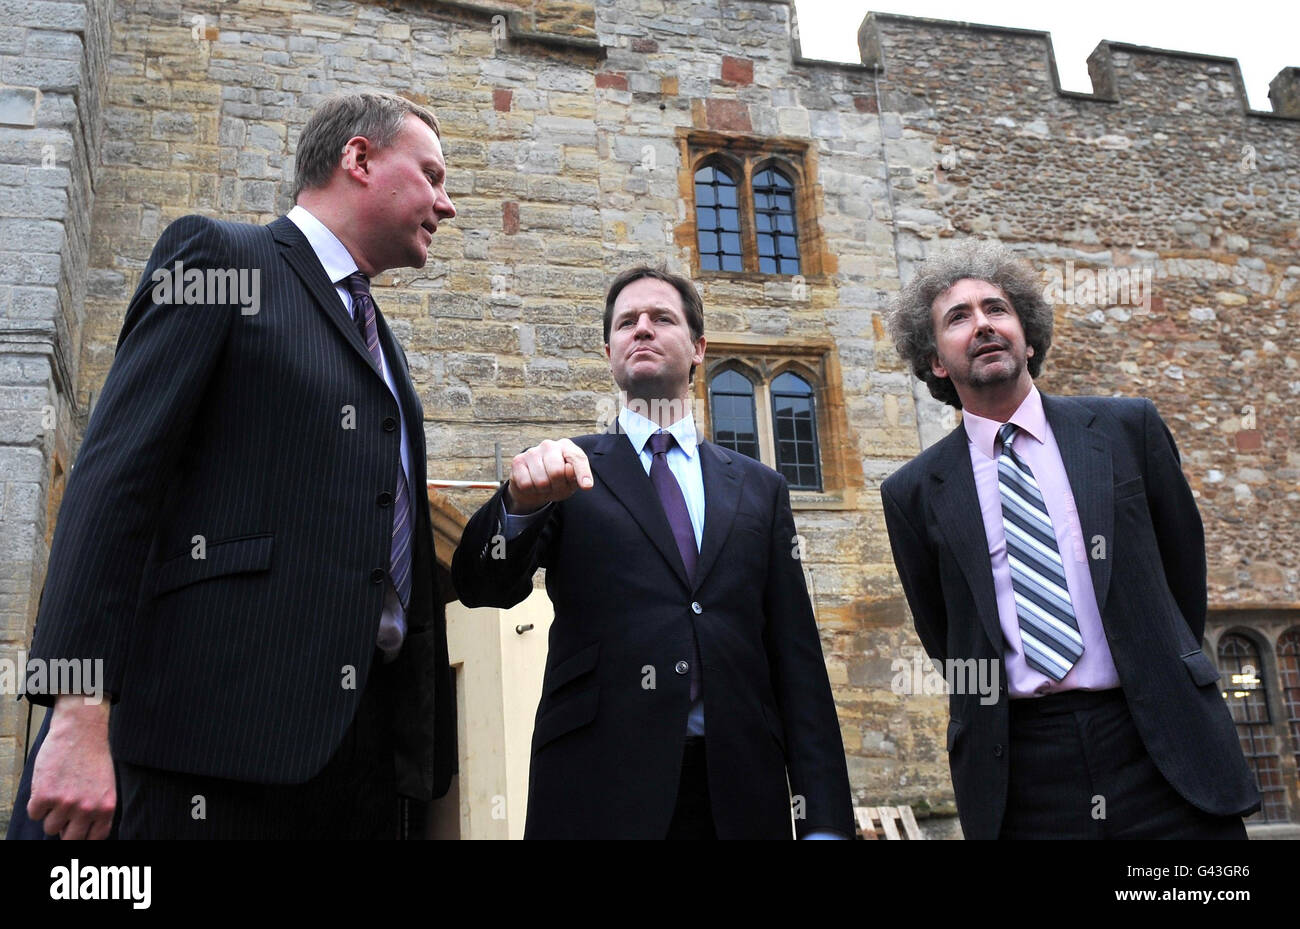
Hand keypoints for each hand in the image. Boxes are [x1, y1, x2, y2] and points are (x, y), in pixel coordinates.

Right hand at [28, 694, 115, 839]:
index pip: (94, 839)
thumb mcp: (105, 786)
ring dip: (51, 813)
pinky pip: (34, 814)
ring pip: (50, 827)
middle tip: (64, 813)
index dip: (83, 835)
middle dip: (65, 829)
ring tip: (58, 790)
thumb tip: (79, 832)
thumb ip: (96, 810)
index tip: (76, 830)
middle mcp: (87, 809)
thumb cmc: (93, 757)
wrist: (81, 731)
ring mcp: (65, 803)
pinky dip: (37, 802)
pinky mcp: (44, 796)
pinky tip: (47, 784)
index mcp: (106, 808)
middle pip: (70, 840)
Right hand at [505, 438, 592, 513]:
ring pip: (541, 481)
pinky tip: (532, 483)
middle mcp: (549, 445)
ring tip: (544, 485)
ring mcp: (532, 451)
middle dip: (557, 486)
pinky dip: (531, 490)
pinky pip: (526, 484)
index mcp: (567, 447)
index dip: (582, 473)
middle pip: (557, 472)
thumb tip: (570, 470)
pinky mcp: (518, 461)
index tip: (586, 486)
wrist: (534, 485)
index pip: (577, 458)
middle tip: (555, 486)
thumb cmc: (558, 481)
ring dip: (543, 489)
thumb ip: (574, 476)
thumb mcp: (571, 482)